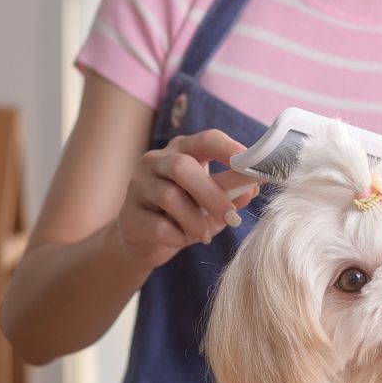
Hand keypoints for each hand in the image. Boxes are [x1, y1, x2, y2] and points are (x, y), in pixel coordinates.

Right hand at [111, 128, 258, 269]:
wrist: (145, 242)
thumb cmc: (184, 214)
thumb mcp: (212, 203)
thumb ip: (232, 193)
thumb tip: (253, 188)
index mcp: (182, 150)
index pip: (206, 140)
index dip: (229, 150)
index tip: (252, 167)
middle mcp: (156, 161)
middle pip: (182, 167)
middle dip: (212, 194)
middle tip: (232, 218)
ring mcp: (138, 185)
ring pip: (169, 196)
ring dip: (195, 220)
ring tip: (204, 234)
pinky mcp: (128, 215)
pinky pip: (157, 225)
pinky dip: (176, 236)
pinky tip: (181, 240)